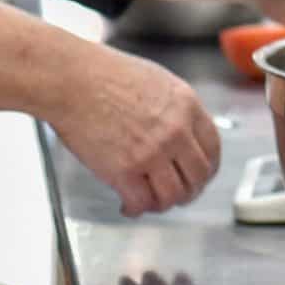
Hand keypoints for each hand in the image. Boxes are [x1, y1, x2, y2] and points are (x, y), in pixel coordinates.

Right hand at [44, 47, 222, 217]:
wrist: (71, 80)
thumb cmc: (103, 74)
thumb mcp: (157, 82)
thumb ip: (174, 109)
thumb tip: (180, 132)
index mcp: (187, 106)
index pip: (212, 148)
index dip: (207, 168)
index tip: (199, 176)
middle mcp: (175, 131)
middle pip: (198, 176)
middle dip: (190, 191)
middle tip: (178, 195)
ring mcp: (152, 152)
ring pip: (174, 195)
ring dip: (164, 204)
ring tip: (152, 202)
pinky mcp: (124, 170)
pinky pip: (141, 203)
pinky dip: (135, 210)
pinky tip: (127, 206)